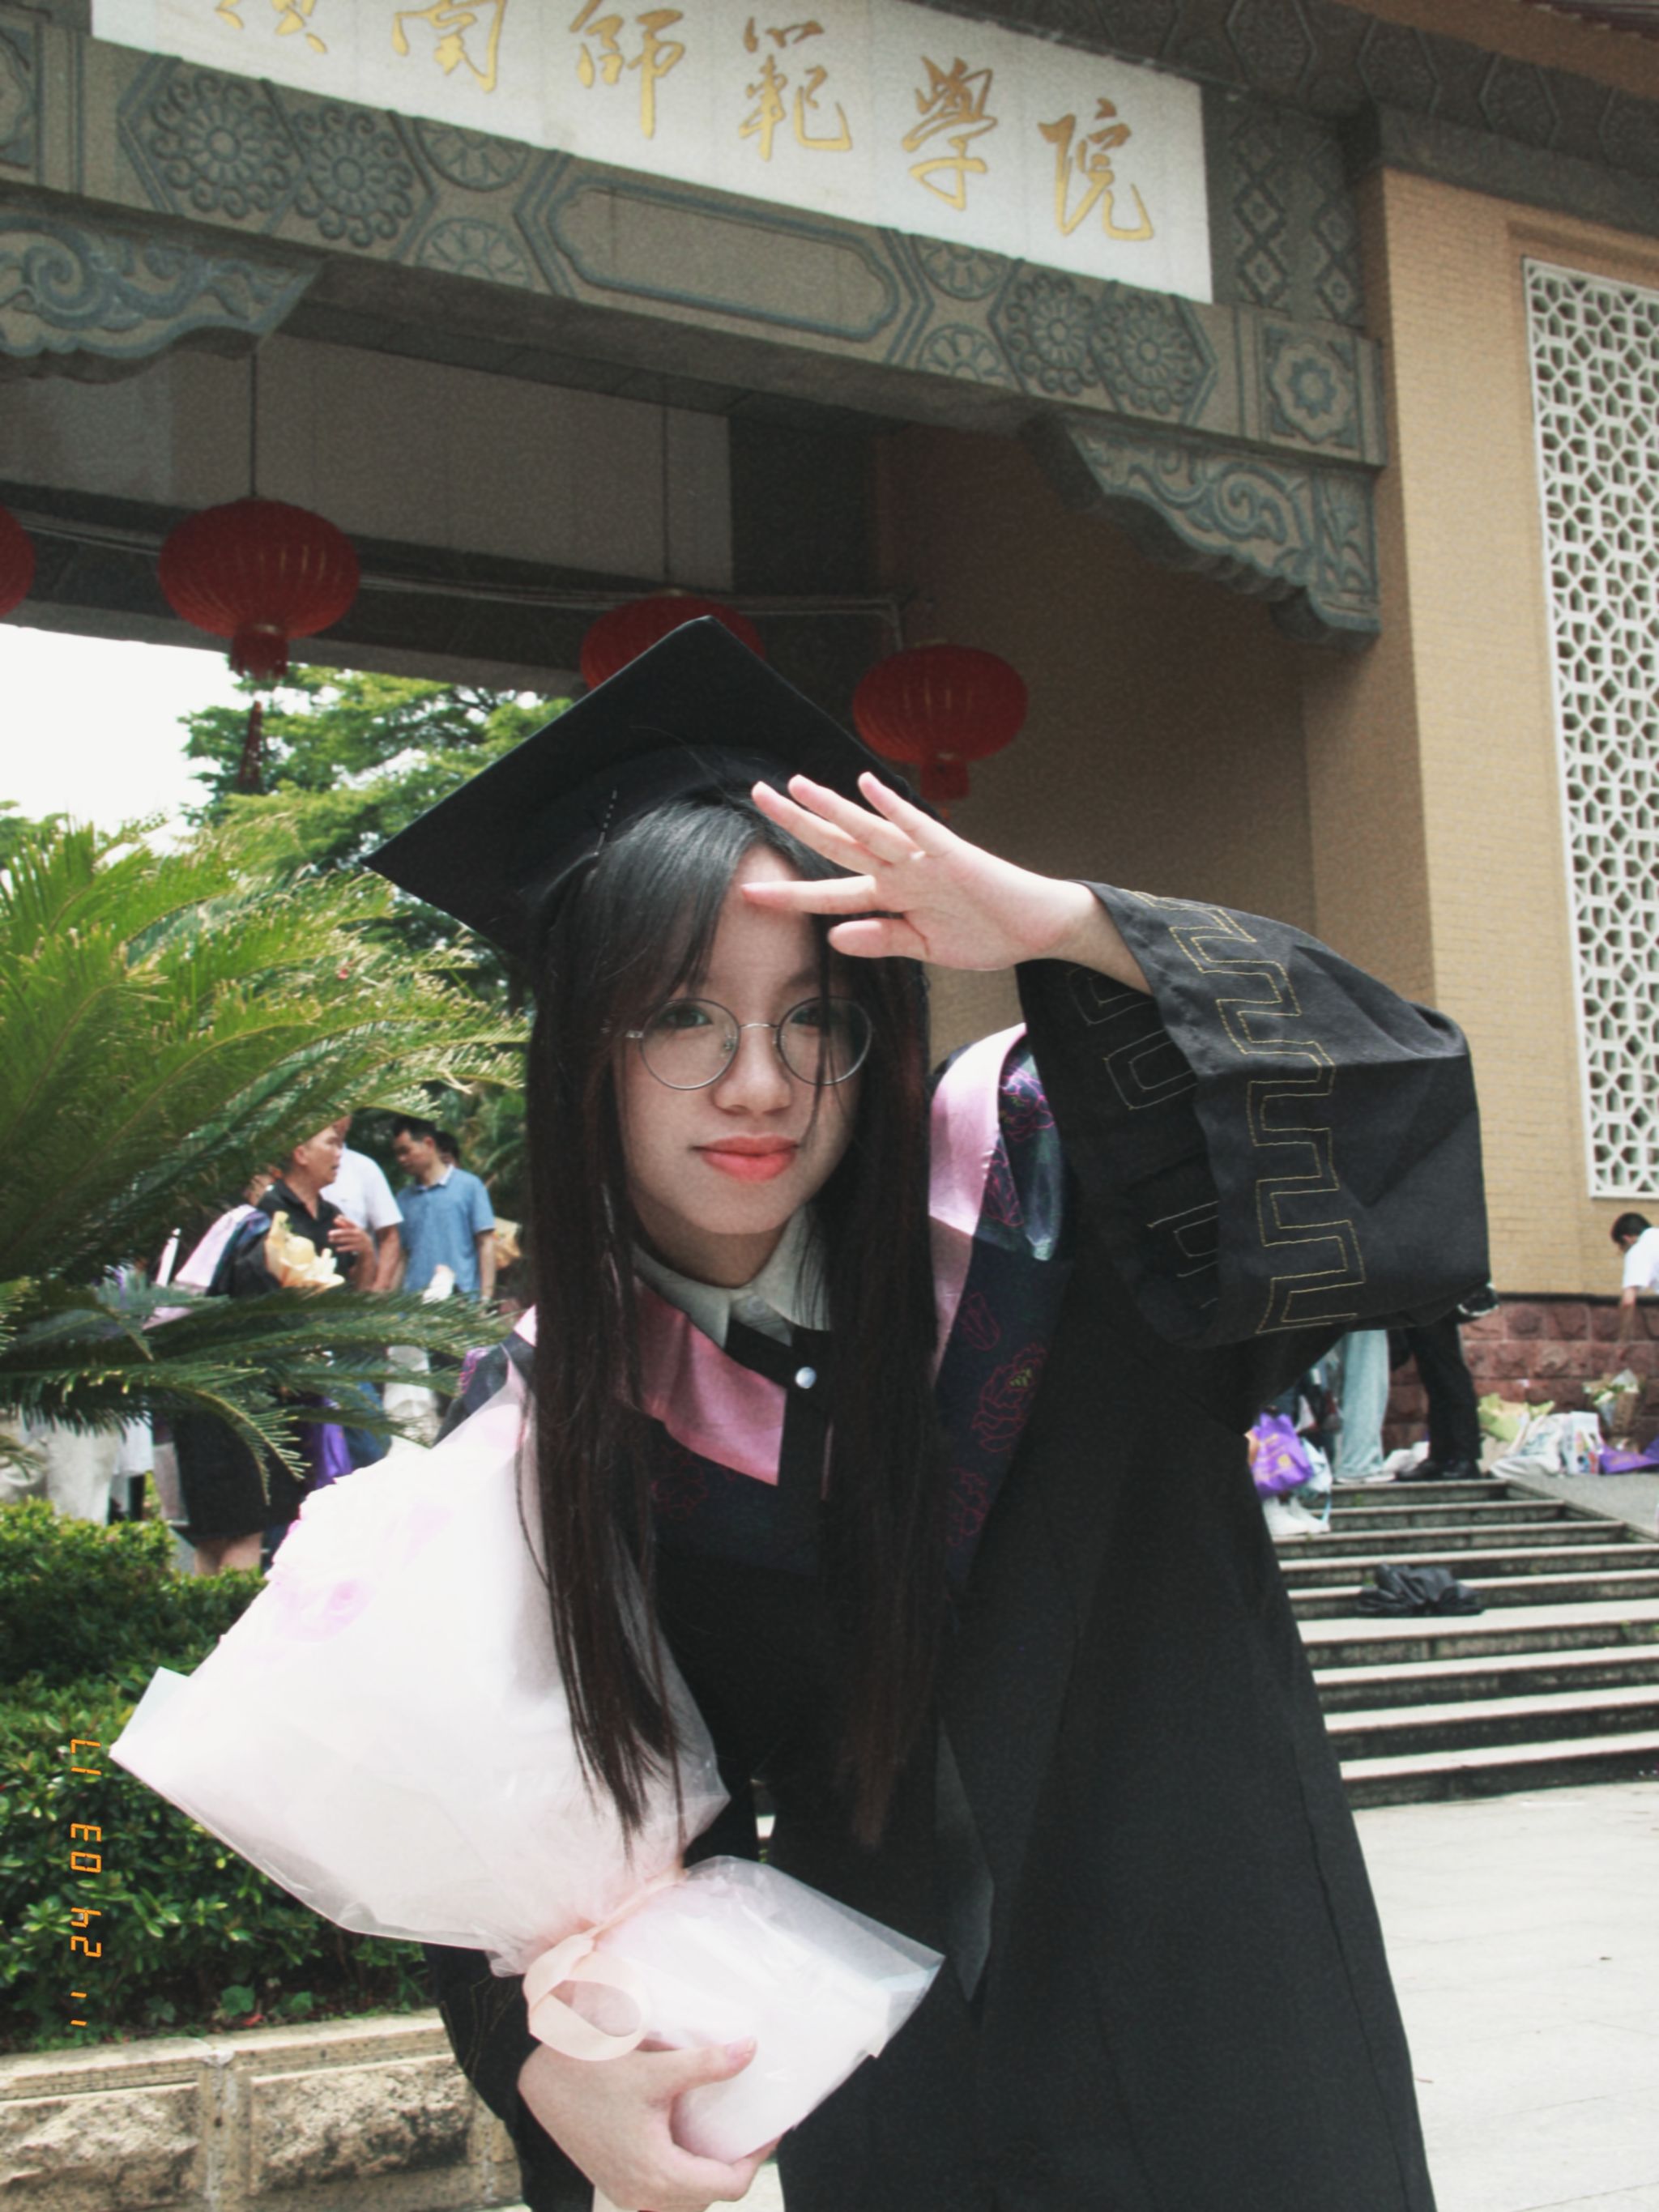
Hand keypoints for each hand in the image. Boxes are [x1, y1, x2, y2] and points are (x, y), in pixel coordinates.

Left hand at [329, 1217, 371, 1259]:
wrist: (368, 1246)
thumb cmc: (357, 1236)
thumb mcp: (353, 1230)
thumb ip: (344, 1225)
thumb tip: (335, 1219)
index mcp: (357, 1228)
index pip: (350, 1222)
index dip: (344, 1219)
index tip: (337, 1217)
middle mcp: (358, 1233)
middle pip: (346, 1232)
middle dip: (338, 1232)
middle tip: (329, 1233)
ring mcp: (358, 1240)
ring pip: (346, 1240)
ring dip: (337, 1240)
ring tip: (330, 1240)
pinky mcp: (357, 1247)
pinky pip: (349, 1248)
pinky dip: (343, 1248)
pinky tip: (337, 1249)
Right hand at [517, 2037, 773, 2211]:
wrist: (538, 2083)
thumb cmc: (592, 2074)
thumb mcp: (653, 2069)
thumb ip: (706, 2065)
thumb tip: (750, 2051)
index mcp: (659, 2175)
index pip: (728, 2185)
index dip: (756, 2157)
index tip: (770, 2126)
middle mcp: (644, 2196)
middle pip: (709, 2195)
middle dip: (735, 2165)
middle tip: (750, 2126)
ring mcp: (628, 2193)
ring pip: (686, 2199)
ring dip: (708, 2172)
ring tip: (724, 2132)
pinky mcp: (617, 2182)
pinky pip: (664, 2191)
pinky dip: (684, 2171)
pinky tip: (689, 2137)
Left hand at [746, 773, 1147, 988]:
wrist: (1037, 929)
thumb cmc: (985, 934)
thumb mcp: (925, 949)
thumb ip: (880, 940)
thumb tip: (833, 938)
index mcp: (890, 897)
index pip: (829, 893)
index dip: (790, 894)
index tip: (749, 893)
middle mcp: (899, 870)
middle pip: (837, 844)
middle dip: (796, 823)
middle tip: (755, 795)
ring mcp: (923, 859)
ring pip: (868, 830)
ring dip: (832, 808)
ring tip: (795, 786)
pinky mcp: (953, 854)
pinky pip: (918, 827)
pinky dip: (894, 807)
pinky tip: (866, 785)